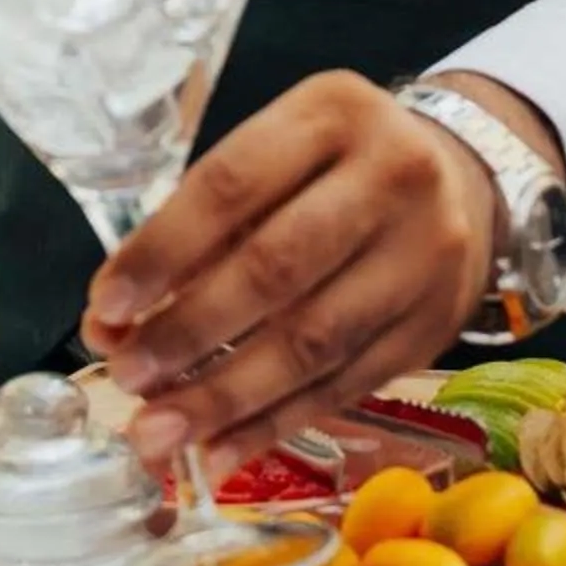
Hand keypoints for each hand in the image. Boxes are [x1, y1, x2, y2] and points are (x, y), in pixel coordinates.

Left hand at [81, 70, 531, 473]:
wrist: (459, 183)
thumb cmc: (336, 166)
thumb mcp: (280, 153)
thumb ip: (202, 226)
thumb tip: (113, 320)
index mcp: (333, 113)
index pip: (232, 184)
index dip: (163, 250)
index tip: (106, 304)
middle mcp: (392, 176)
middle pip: (277, 267)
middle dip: (190, 331)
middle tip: (126, 377)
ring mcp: (423, 255)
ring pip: (313, 340)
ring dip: (225, 396)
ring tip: (158, 432)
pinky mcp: (433, 326)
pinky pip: (344, 385)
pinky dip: (274, 425)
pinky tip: (219, 452)